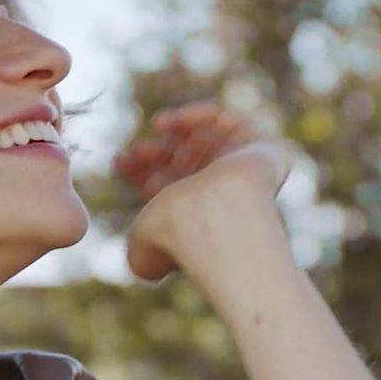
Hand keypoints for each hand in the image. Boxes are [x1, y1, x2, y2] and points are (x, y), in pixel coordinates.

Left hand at [115, 101, 294, 281]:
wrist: (215, 218)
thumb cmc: (178, 236)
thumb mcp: (143, 253)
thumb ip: (140, 255)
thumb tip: (143, 263)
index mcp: (201, 219)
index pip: (171, 189)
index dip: (142, 171)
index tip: (119, 161)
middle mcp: (223, 196)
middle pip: (184, 163)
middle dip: (155, 153)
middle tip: (137, 151)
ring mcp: (243, 173)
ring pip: (205, 140)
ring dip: (175, 132)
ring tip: (156, 128)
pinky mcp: (261, 151)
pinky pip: (230, 121)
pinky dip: (199, 115)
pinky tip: (170, 123)